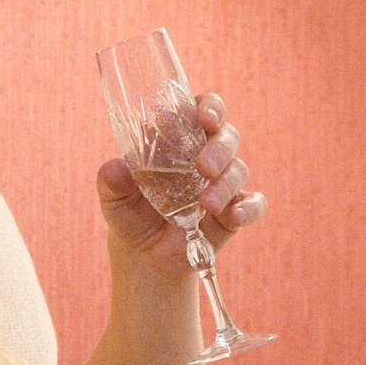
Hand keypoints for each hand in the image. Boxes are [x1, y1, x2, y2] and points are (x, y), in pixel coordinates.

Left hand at [99, 90, 265, 276]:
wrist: (143, 257)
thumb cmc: (130, 213)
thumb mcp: (114, 197)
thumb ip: (112, 180)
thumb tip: (116, 168)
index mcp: (179, 140)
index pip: (202, 110)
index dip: (210, 108)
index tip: (205, 117)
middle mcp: (205, 155)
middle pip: (226, 135)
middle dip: (219, 147)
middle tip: (204, 167)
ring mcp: (222, 183)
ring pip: (238, 169)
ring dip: (226, 184)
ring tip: (206, 205)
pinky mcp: (233, 212)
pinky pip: (254, 203)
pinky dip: (249, 208)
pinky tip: (234, 216)